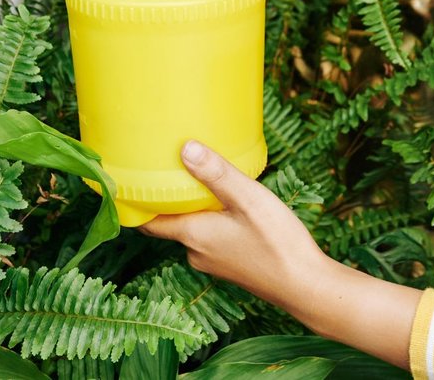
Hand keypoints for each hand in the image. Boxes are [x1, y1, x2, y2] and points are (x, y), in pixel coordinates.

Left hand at [138, 140, 330, 311]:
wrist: (306, 286)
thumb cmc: (278, 244)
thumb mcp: (249, 199)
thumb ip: (217, 174)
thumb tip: (185, 148)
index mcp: (192, 234)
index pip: (147, 221)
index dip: (134, 202)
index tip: (127, 179)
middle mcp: (196, 252)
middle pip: (170, 222)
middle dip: (168, 198)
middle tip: (168, 167)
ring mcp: (213, 262)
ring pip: (192, 230)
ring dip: (193, 209)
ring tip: (202, 181)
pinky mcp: (230, 266)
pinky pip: (210, 239)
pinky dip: (211, 221)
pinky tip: (229, 207)